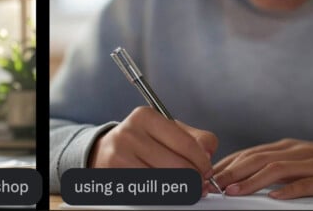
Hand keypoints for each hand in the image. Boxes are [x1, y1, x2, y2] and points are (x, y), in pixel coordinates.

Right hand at [89, 106, 217, 188]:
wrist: (103, 152)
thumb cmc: (139, 141)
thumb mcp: (164, 130)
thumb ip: (193, 137)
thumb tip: (209, 151)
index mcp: (145, 116)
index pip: (186, 143)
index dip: (202, 162)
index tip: (207, 170)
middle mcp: (130, 133)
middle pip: (178, 166)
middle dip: (195, 179)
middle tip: (199, 183)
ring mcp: (120, 156)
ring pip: (166, 183)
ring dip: (181, 190)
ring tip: (185, 188)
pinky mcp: (116, 177)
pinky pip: (151, 194)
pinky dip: (163, 196)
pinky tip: (166, 191)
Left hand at [212, 139, 312, 199]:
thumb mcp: (290, 158)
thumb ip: (267, 162)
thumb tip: (236, 172)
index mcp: (281, 147)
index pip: (248, 153)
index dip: (227, 163)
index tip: (208, 175)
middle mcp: (291, 151)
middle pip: (256, 159)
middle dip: (232, 172)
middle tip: (213, 184)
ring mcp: (308, 163)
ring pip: (275, 169)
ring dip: (252, 181)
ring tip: (234, 191)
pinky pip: (305, 184)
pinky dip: (288, 190)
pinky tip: (275, 197)